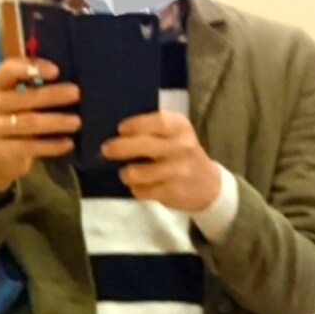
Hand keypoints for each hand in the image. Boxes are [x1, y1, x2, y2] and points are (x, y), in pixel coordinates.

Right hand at [0, 57, 81, 190]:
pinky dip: (50, 145)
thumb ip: (33, 84)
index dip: (32, 67)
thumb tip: (66, 73)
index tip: (57, 71)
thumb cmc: (14, 119)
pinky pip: (27, 147)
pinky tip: (68, 143)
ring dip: (55, 121)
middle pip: (22, 97)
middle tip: (76, 93)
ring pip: (26, 122)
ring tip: (76, 122)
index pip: (9, 69)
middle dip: (52, 95)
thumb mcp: (18, 98)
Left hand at [100, 110, 220, 210]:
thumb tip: (118, 130)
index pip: (158, 121)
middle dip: (119, 148)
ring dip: (126, 173)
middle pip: (144, 145)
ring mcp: (177, 171)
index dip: (136, 124)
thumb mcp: (176, 134)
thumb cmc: (183, 153)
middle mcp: (182, 147)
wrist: (208, 184)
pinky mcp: (172, 192)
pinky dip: (136, 188)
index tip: (120, 129)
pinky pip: (142, 191)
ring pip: (137, 172)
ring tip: (126, 172)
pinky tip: (140, 185)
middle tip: (106, 150)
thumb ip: (154, 128)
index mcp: (181, 128)